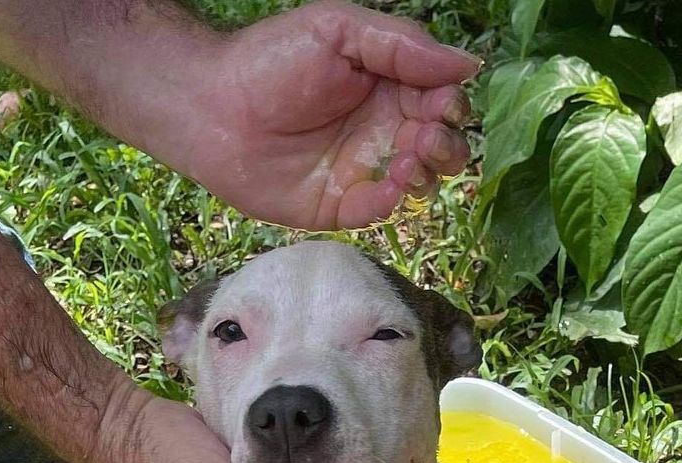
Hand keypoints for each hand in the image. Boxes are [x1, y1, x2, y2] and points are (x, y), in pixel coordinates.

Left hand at [185, 0, 479, 229]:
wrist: (213, 108)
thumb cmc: (271, 60)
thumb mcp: (340, 30)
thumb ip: (403, 45)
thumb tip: (468, 64)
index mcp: (389, 86)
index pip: (442, 101)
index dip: (451, 105)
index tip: (442, 104)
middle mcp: (382, 130)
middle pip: (441, 147)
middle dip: (447, 145)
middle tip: (425, 138)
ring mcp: (362, 170)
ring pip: (419, 183)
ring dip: (427, 174)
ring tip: (407, 159)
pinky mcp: (338, 207)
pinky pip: (378, 213)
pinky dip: (392, 202)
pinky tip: (389, 185)